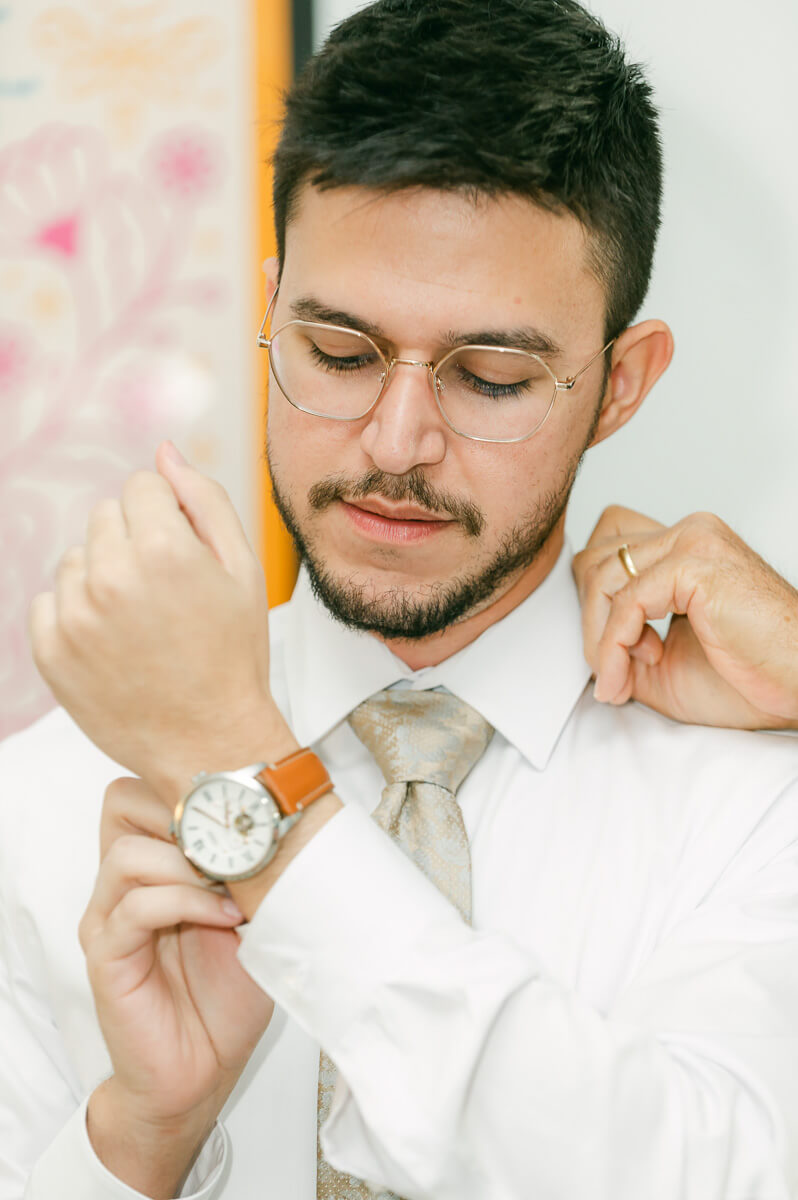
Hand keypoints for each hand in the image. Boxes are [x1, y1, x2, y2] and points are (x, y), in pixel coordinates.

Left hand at [28, 442, 295, 801]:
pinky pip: (49, 601)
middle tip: (166, 595)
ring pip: (77, 558)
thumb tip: (165, 453)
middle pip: (106, 517)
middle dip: (134, 541)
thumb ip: (205, 500)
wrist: (209, 742)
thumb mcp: (243, 570)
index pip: (142, 486)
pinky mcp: (50, 651)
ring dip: (103, 577)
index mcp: (163, 549)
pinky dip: (75, 615)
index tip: (183, 555)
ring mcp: (74, 616)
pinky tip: (112, 643)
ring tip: (140, 623)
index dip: (168, 517)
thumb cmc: (233, 657)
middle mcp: (110, 577)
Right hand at [81, 775, 273, 1195]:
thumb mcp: (252, 914)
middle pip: (122, 803)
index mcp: (151, 864)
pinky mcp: (107, 957)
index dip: (188, 788)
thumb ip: (250, 867)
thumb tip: (283, 817)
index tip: (245, 813)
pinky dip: (185, 904)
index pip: (142, 789)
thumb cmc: (228, 994)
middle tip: (233, 845)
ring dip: (188, 865)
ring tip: (232, 891)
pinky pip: (135, 908)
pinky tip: (224, 919)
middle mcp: (121, 883)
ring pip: (128, 854)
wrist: (205, 1070)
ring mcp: (108, 918)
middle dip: (182, 815)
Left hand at [572, 506, 797, 729]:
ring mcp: (694, 541)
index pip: (608, 548)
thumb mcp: (663, 663)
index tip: (617, 656)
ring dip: (598, 639)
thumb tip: (586, 646)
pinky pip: (625, 602)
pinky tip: (624, 678)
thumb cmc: (748, 679)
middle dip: (591, 618)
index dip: (597, 602)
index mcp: (687, 545)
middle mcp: (690, 532)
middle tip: (615, 668)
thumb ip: (620, 643)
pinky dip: (612, 647)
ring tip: (623, 678)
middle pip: (596, 554)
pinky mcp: (696, 565)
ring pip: (602, 575)